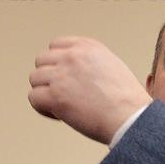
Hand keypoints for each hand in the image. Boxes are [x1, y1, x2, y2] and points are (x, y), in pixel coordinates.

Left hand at [27, 36, 150, 143]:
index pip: (55, 45)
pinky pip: (33, 98)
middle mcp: (72, 56)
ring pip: (35, 79)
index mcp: (87, 46)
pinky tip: (59, 115)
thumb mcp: (112, 66)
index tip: (66, 79)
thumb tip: (72, 74)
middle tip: (64, 94)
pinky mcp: (55, 96)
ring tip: (62, 106)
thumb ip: (89, 63)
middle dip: (49, 78)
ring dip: (45, 93)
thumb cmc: (127, 101)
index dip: (57, 64)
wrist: (131, 118)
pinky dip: (43, 108)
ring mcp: (62, 75)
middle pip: (41, 61)